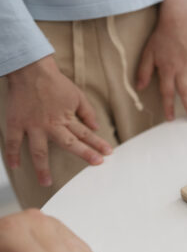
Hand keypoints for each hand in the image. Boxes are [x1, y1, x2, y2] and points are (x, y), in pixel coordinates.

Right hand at [5, 56, 112, 186]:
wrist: (31, 70)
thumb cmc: (55, 82)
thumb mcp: (77, 95)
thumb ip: (87, 112)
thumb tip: (96, 126)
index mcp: (66, 118)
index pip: (85, 134)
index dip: (97, 144)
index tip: (107, 153)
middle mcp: (50, 125)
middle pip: (69, 144)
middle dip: (84, 155)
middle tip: (94, 164)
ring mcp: (32, 126)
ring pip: (38, 151)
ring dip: (43, 168)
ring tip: (46, 182)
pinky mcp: (16, 122)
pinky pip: (13, 142)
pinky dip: (12, 154)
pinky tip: (16, 166)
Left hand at [136, 0, 186, 121]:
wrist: (178, 23)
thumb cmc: (161, 37)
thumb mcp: (147, 53)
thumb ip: (144, 71)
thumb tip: (140, 87)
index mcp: (168, 68)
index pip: (168, 91)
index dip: (169, 106)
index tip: (171, 118)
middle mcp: (182, 68)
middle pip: (186, 92)